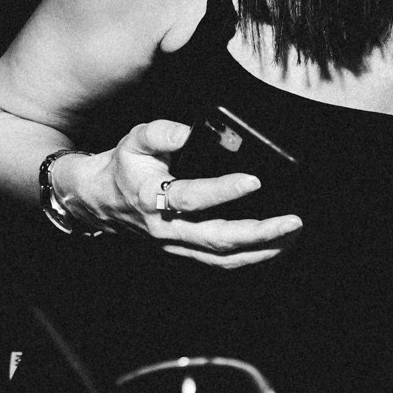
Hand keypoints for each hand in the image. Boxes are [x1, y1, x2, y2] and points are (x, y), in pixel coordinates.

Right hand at [67, 120, 303, 267]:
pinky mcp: (184, 251)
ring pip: (222, 257)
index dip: (222, 191)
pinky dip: (251, 257)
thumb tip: (191, 131)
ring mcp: (176, 245)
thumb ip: (162, 132)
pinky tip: (276, 246)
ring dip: (261, 250)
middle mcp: (167, 228)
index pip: (191, 197)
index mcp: (152, 197)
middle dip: (258, 232)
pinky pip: (220, 261)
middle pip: (216, 237)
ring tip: (292, 235)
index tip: (254, 180)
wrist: (99, 200)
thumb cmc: (124, 167)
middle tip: (292, 222)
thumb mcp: (135, 139)